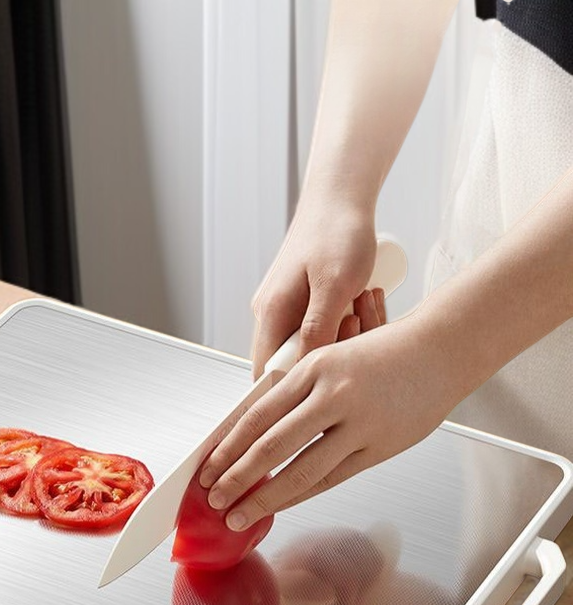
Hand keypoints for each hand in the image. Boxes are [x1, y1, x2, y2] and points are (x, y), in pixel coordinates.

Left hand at [200, 316, 457, 529]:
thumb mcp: (330, 358)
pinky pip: (331, 477)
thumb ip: (295, 391)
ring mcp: (358, 423)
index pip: (256, 415)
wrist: (441, 350)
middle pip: (271, 445)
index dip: (227, 446)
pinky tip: (281, 506)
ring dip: (264, 498)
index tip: (208, 468)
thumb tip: (251, 428)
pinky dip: (301, 495)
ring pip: (300, 470)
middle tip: (214, 499)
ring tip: (239, 515)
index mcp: (312, 368)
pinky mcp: (379, 446)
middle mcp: (332, 394)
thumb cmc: (383, 352)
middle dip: (236, 477)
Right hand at [251, 202, 379, 378]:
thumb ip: (318, 330)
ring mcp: (283, 307)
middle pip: (288, 362)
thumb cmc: (338, 233)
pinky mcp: (298, 301)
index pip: (265, 373)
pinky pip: (315, 328)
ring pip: (305, 345)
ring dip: (335, 339)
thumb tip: (305, 370)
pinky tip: (355, 305)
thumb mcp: (335, 285)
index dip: (290, 386)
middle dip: (323, 358)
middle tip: (354, 332)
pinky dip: (337, 325)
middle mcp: (269, 313)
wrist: (339, 198)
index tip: (323, 381)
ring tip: (357, 309)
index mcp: (270, 313)